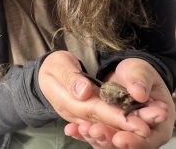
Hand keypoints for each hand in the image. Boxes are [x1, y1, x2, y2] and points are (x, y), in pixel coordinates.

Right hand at [38, 51, 159, 140]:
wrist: (45, 74)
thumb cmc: (53, 66)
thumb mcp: (58, 65)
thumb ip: (70, 78)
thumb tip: (83, 92)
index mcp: (67, 100)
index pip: (94, 110)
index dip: (115, 117)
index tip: (135, 122)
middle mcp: (75, 112)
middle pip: (102, 120)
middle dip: (125, 125)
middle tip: (147, 128)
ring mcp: (79, 115)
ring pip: (103, 122)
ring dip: (123, 126)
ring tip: (144, 126)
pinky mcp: (85, 113)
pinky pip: (102, 119)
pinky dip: (117, 121)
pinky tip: (132, 122)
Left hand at [64, 57, 174, 148]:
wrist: (126, 74)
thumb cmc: (139, 74)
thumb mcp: (141, 72)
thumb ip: (140, 81)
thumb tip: (139, 93)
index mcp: (158, 123)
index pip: (147, 138)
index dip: (133, 140)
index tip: (119, 138)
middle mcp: (141, 134)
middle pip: (126, 143)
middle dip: (109, 138)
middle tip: (95, 131)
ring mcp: (122, 132)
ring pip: (109, 141)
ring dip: (95, 136)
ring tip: (83, 129)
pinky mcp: (107, 128)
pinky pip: (96, 134)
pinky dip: (84, 133)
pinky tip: (72, 129)